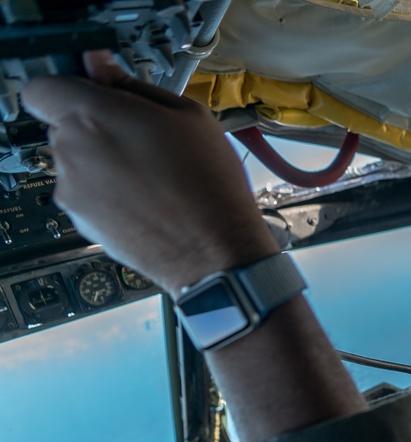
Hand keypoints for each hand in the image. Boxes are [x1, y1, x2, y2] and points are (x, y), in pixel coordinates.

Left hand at [20, 51, 277, 296]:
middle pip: (63, 125)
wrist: (215, 251)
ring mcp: (72, 191)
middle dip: (96, 126)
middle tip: (143, 139)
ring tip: (153, 175)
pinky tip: (147, 198)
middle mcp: (71, 153)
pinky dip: (109, 193)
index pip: (43, 86)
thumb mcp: (189, 115)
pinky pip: (87, 193)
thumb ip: (134, 85)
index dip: (70, 87)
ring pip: (76, 161)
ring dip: (104, 162)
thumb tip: (102, 69)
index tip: (95, 93)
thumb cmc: (209, 186)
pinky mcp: (82, 221)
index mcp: (93, 116)